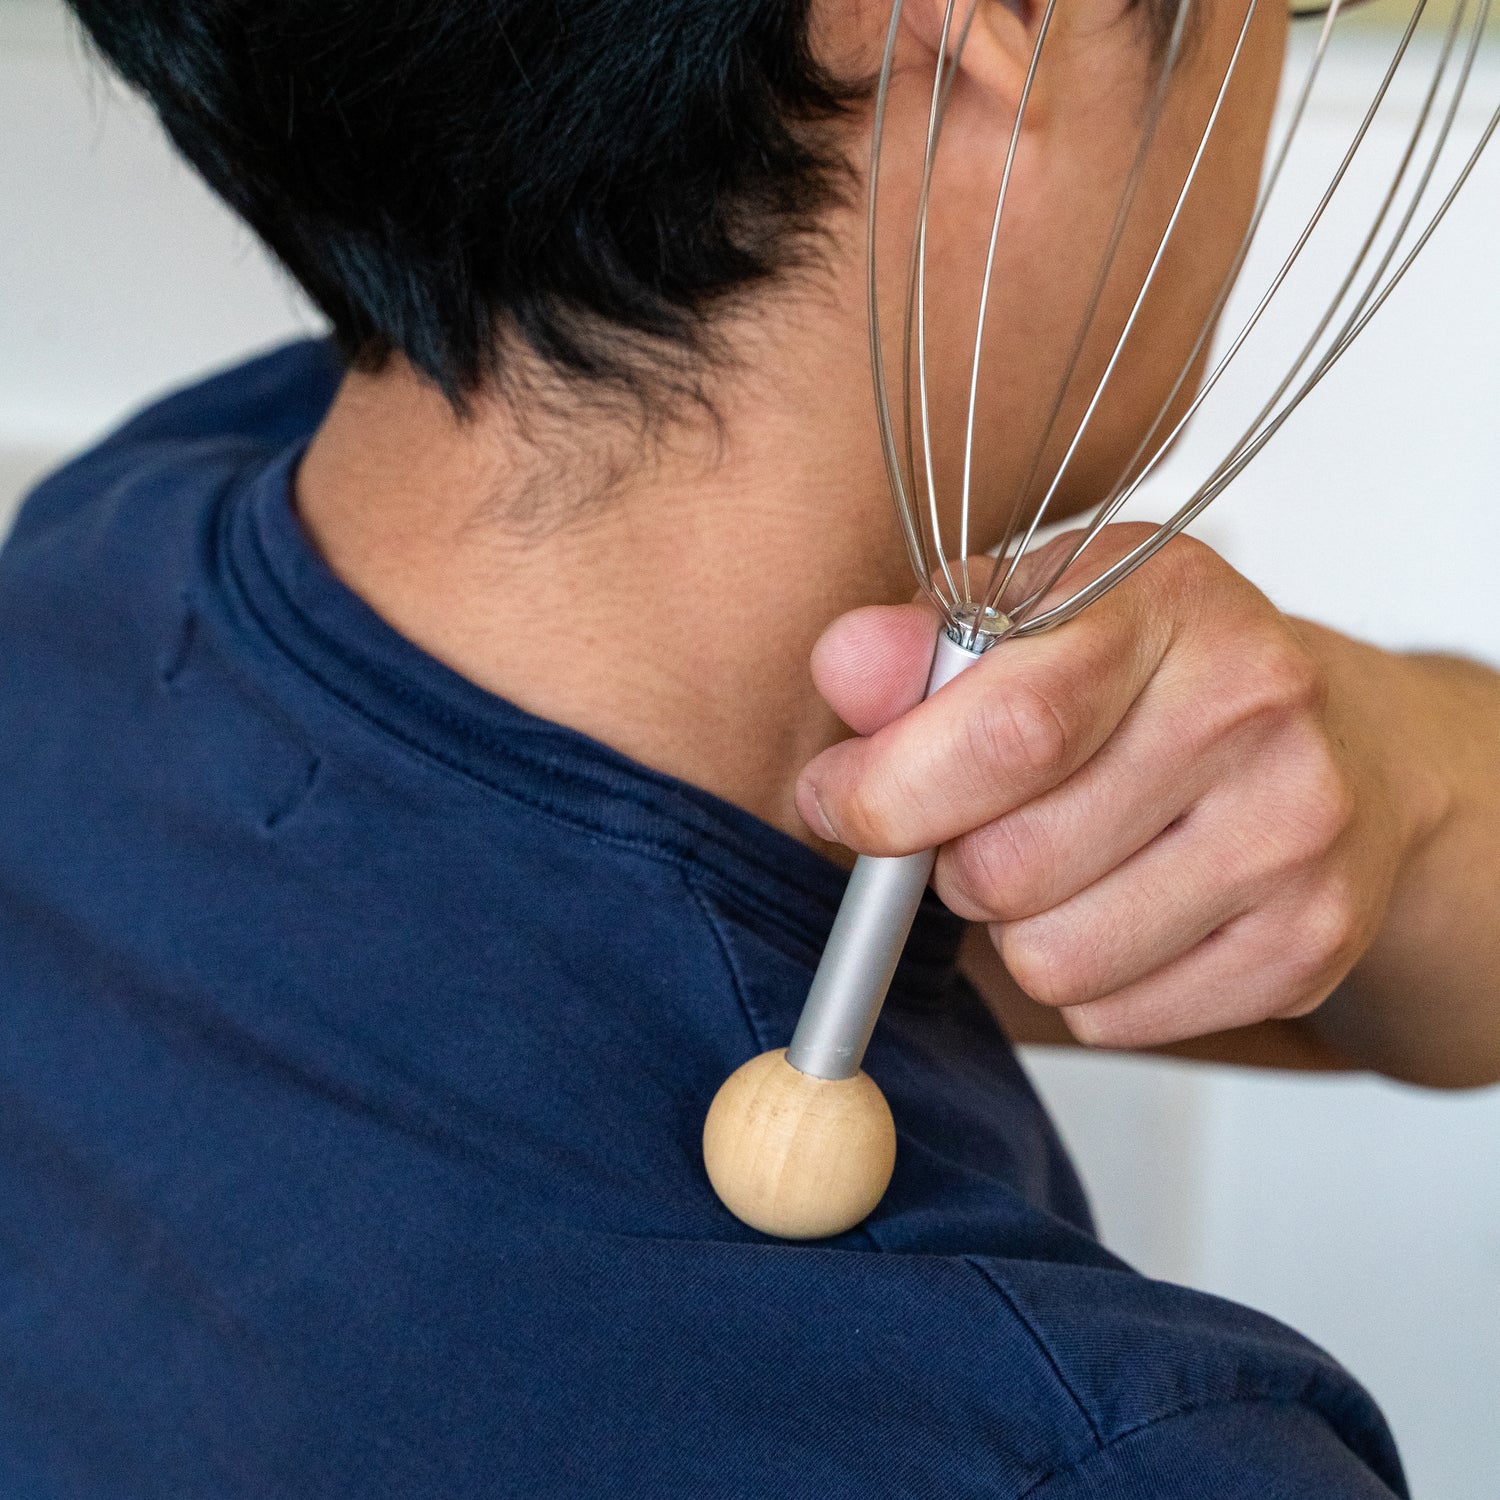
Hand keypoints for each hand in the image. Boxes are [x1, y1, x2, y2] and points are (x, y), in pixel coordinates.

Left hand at [795, 526, 1438, 1049]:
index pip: (1012, 727)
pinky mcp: (1310, 941)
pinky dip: (1086, 984)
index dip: (893, 788)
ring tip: (1062, 866)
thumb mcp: (1031, 619)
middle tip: (977, 829)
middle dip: (952, 865)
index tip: (842, 801)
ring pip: (1054, 960)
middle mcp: (1252, 706)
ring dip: (1018, 930)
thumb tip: (844, 665)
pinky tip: (1123, 910)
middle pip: (1014, 866)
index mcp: (1168, 601)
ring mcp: (1295, 830)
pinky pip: (1113, 1016)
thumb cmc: (1148, 681)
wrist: (1345, 750)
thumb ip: (918, 646)